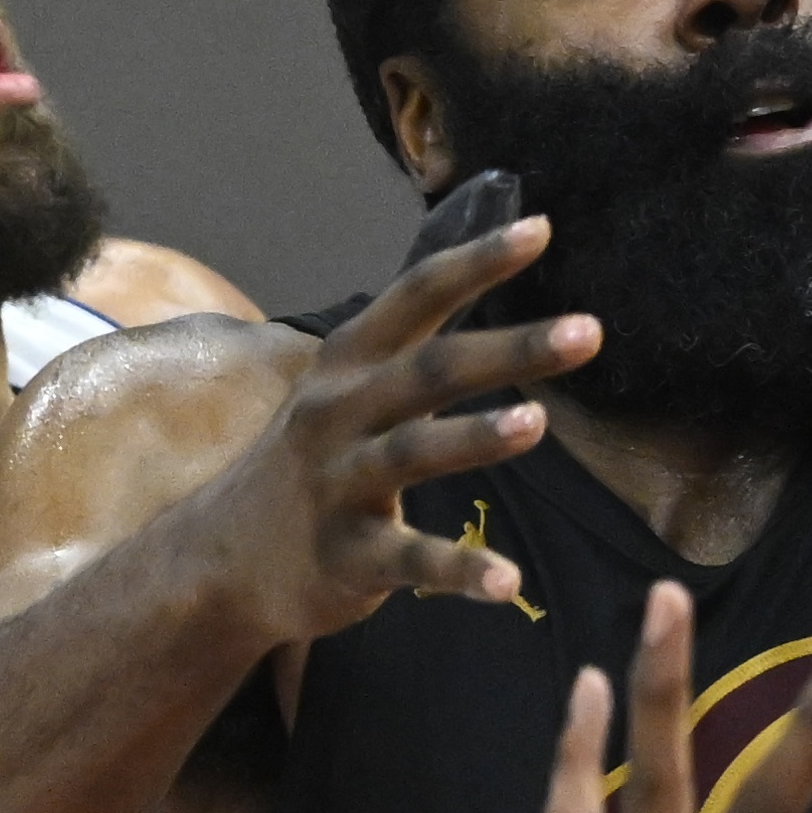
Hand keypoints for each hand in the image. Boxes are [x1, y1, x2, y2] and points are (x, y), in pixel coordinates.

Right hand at [212, 216, 600, 645]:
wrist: (222, 558)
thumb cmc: (311, 460)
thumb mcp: (344, 387)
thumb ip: (410, 344)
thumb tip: (482, 274)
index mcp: (350, 362)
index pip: (418, 296)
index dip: (477, 261)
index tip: (541, 229)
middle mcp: (339, 412)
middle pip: (431, 370)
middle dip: (511, 350)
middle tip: (589, 332)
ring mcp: (338, 484)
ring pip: (412, 452)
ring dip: (476, 436)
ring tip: (538, 423)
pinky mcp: (343, 556)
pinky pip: (407, 560)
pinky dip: (459, 570)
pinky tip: (509, 583)